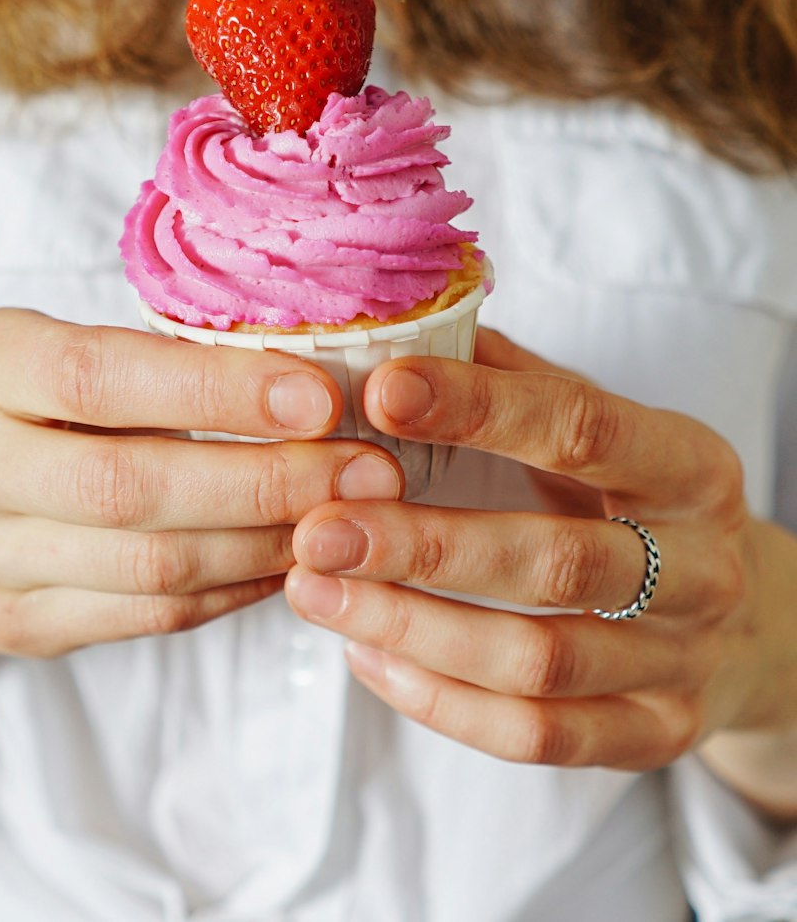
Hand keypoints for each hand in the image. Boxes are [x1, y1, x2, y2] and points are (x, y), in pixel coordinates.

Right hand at [0, 308, 402, 658]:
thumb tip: (319, 385)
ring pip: (149, 566)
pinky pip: (149, 616)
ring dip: (267, 543)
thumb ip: (164, 361)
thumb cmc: (32, 408)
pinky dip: (235, 587)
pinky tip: (292, 559)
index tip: (322, 399)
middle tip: (370, 472)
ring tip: (352, 520)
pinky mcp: (15, 622)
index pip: (100, 377)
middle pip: (130, 485)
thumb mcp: (68, 349)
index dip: (216, 392)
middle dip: (267, 481)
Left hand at [285, 329, 796, 790]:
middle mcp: (702, 567)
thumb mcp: (605, 429)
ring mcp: (685, 661)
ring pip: (539, 663)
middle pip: (555, 563)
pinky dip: (439, 702)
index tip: (380, 392)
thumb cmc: (638, 501)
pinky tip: (366, 655)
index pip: (582, 428)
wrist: (746, 620)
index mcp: (690, 466)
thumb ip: (516, 380)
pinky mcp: (659, 733)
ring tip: (316, 592)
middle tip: (319, 529)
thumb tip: (404, 327)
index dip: (479, 409)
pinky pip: (537, 736)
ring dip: (413, 629)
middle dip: (425, 546)